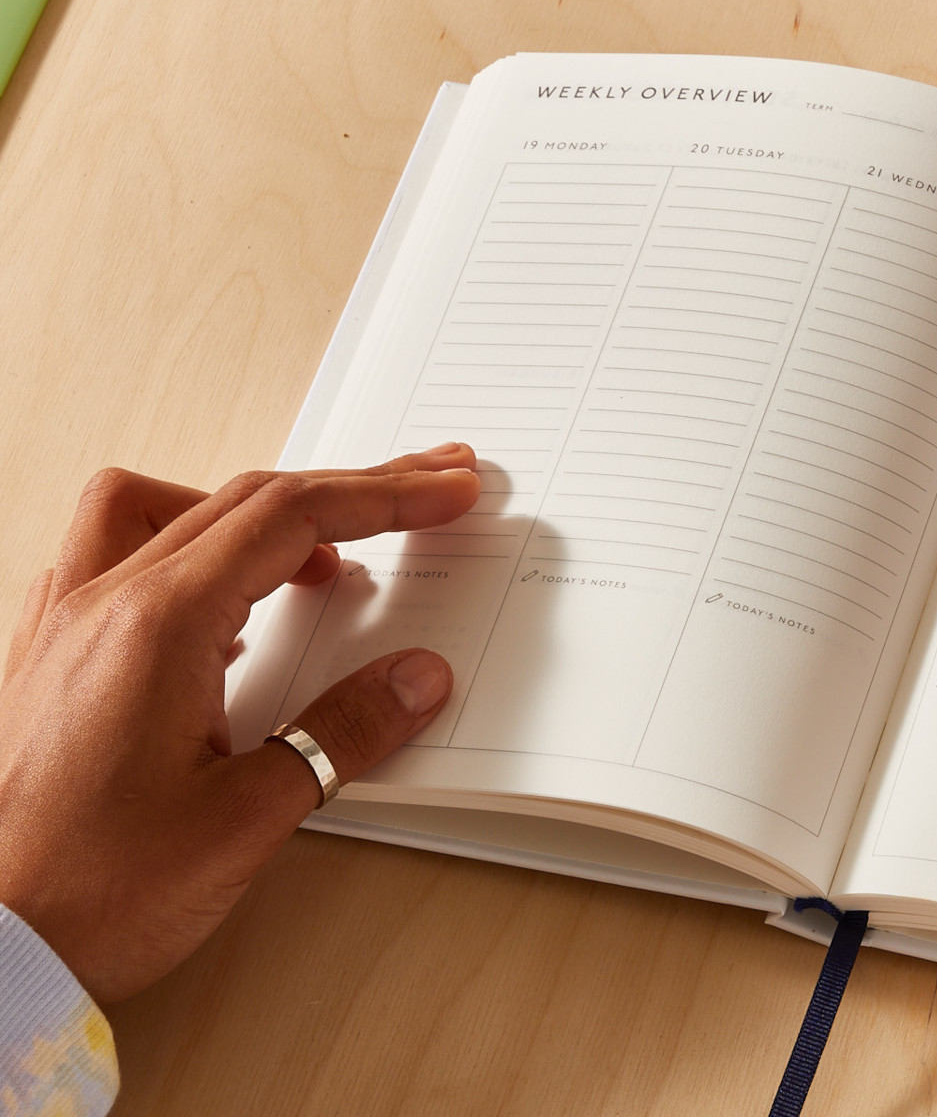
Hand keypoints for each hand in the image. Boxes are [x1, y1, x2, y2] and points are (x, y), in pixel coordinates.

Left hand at [0, 447, 479, 1001]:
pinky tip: (220, 600)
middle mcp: (102, 602)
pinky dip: (185, 547)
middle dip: (350, 487)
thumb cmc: (88, 893)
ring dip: (253, 507)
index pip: (293, 518)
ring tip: (318, 545)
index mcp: (158, 623)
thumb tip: (418, 677)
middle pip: (244, 498)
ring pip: (164, 508)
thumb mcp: (245, 819)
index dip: (385, 497)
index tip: (448, 491)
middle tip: (428, 486)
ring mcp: (64, 626)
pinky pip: (112, 556)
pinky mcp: (45, 659)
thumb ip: (342, 732)